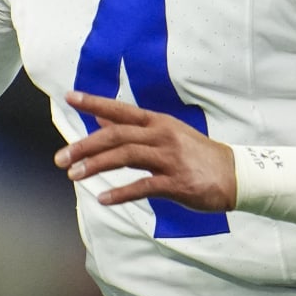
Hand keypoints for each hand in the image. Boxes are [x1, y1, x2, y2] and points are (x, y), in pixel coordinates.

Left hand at [54, 90, 235, 212]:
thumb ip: (132, 128)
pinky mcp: (177, 182)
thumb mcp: (166, 134)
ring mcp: (170, 158)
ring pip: (126, 157)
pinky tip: (104, 199)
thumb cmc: (197, 155)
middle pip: (116, 135)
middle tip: (61, 158)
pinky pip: (144, 186)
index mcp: (158, 122)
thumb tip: (100, 118)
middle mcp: (162, 135)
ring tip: (74, 176)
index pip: (121, 110)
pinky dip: (121, 193)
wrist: (235, 175)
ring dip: (96, 166)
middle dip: (85, 146)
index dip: (95, 102)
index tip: (70, 97)